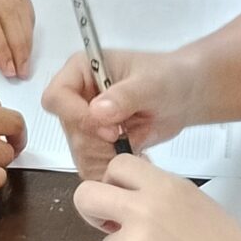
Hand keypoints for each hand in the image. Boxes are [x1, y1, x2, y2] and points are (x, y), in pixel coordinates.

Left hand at [0, 0, 34, 81]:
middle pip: (8, 10)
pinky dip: (21, 22)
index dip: (3, 46)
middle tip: (19, 69)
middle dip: (17, 43)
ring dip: (23, 34)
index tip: (9, 69)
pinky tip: (21, 39)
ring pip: (16, 4)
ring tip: (21, 60)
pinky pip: (14, 1)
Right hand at [39, 47, 202, 178]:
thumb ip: (125, 95)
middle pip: (69, 130)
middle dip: (99, 141)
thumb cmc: (168, 77)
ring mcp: (86, 123)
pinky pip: (91, 167)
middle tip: (126, 137)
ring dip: (108, 156)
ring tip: (135, 145)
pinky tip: (136, 156)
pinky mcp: (97, 145)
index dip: (76, 117)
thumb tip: (97, 112)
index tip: (109, 129)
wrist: (184, 96)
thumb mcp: (150, 83)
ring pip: (79, 153)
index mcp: (81, 71)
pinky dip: (113, 170)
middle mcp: (78, 97)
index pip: (56, 98)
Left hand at [75, 156, 240, 240]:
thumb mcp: (201, 208)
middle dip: (92, 212)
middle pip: (87, 196)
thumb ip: (163, 201)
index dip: (114, 183)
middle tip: (110, 227)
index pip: (117, 166)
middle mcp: (143, 212)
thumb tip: (132, 203)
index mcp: (166, 188)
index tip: (121, 198)